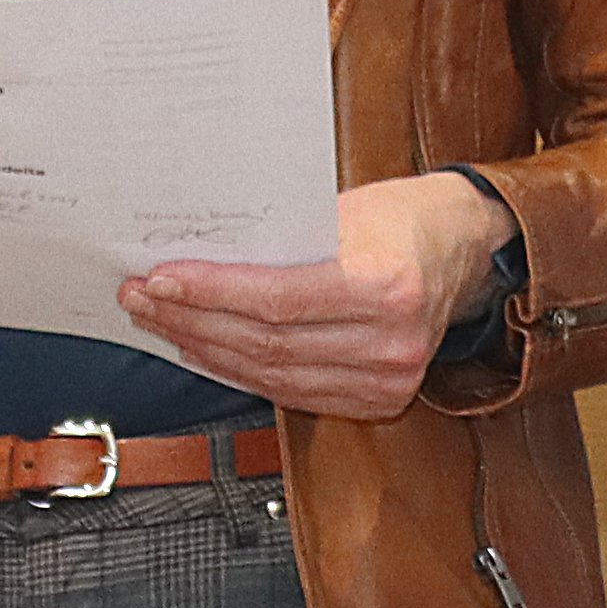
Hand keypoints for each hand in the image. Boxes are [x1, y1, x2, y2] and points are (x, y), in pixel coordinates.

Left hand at [118, 172, 520, 421]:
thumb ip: (280, 238)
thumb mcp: (344, 208)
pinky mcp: (381, 399)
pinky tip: (208, 351)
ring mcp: (389, 378)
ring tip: (164, 322)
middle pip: (266, 342)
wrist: (462, 247)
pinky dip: (244, 373)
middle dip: (192, 319)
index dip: (209, 294)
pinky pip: (294, 392)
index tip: (160, 279)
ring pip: (273, 374)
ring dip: (207, 349)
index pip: (275, 300)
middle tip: (143, 298)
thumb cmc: (401, 217)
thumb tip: (197, 251)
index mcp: (386, 284)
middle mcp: (391, 341)